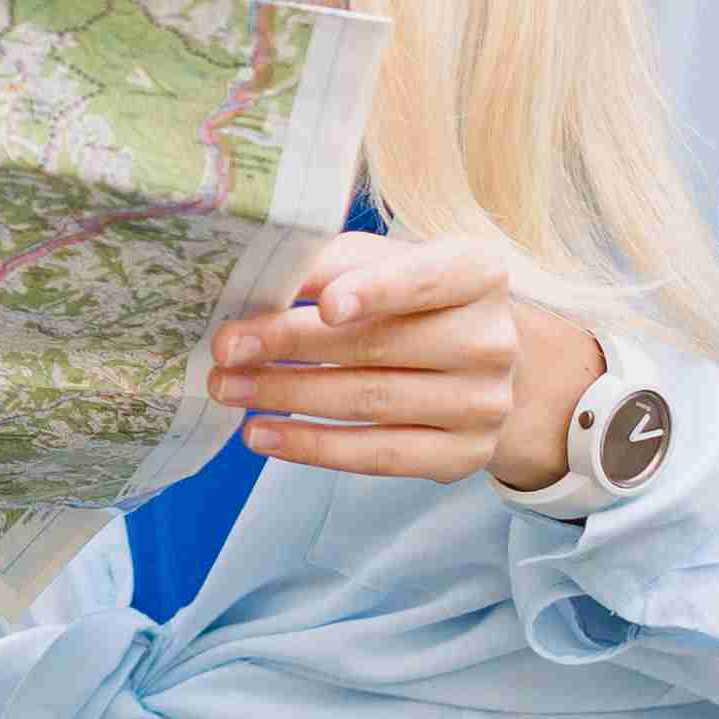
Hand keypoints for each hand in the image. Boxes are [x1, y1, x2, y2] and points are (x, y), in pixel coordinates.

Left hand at [210, 229, 606, 494]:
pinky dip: (312, 446)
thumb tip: (263, 278)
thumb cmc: (414, 300)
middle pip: (380, 344)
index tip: (324, 305)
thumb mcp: (384, 263)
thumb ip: (333, 263)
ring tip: (227, 389)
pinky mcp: (465, 454)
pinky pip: (379, 455)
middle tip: (227, 348)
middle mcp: (491, 339)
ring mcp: (484, 403)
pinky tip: (262, 435)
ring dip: (288, 396)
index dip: (377, 290)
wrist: (476, 364)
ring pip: (371, 401)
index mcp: (479, 273)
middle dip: (292, 345)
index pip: (427, 279)